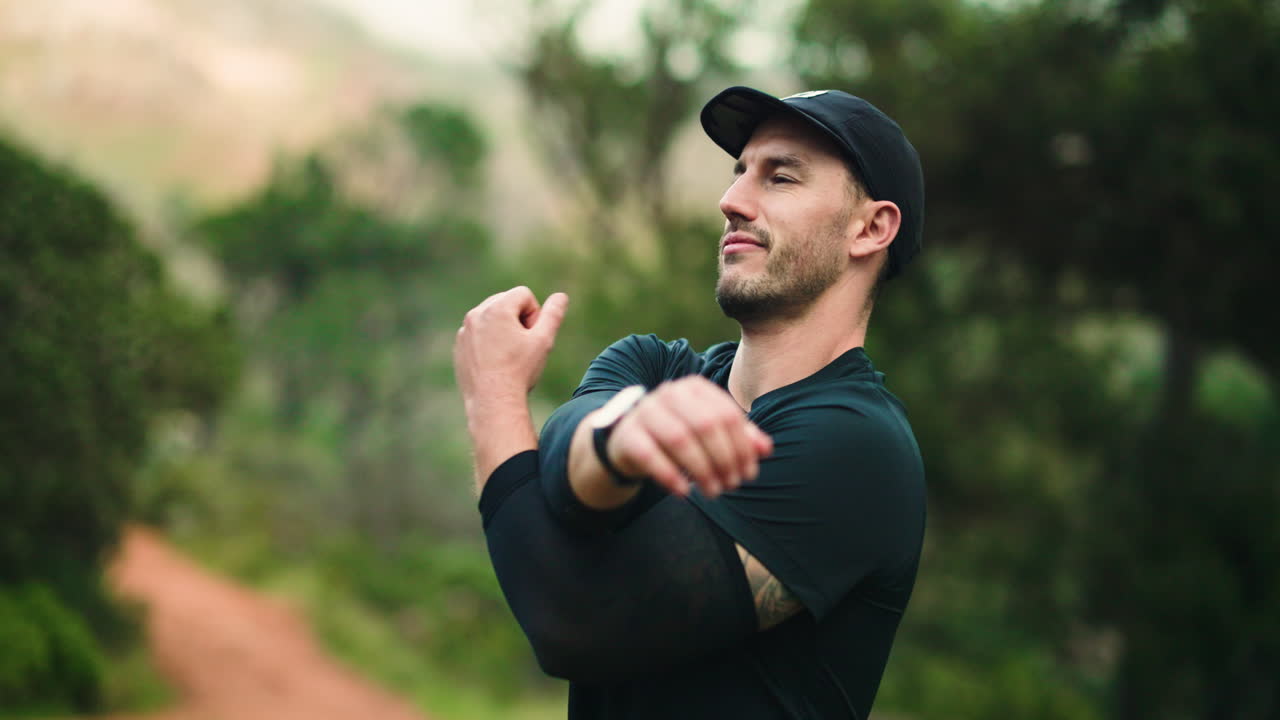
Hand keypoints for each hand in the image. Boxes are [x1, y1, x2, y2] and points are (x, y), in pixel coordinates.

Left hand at [454, 286, 567, 406]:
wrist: (492, 401)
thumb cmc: (520, 370)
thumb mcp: (543, 340)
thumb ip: (553, 314)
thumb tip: (561, 296)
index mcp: (497, 308)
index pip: (524, 295)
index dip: (534, 314)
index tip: (531, 336)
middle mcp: (477, 314)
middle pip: (506, 302)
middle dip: (517, 318)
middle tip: (522, 346)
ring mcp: (465, 330)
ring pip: (491, 317)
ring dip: (503, 329)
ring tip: (508, 355)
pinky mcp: (459, 344)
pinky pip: (478, 332)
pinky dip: (488, 341)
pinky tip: (495, 362)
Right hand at [606, 376, 772, 498]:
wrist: (630, 442)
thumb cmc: (679, 435)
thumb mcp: (710, 434)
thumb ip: (739, 438)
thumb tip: (766, 449)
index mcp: (694, 388)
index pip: (727, 414)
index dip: (742, 447)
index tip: (749, 474)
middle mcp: (669, 393)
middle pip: (705, 425)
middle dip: (724, 459)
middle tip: (732, 485)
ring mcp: (645, 411)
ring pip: (680, 439)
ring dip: (701, 470)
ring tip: (713, 492)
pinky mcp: (627, 434)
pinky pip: (650, 455)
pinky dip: (670, 475)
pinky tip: (684, 492)